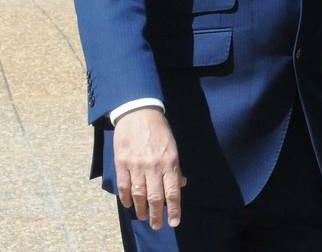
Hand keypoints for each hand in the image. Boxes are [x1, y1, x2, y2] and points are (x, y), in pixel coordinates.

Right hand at [112, 107, 185, 229]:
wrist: (139, 113)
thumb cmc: (160, 130)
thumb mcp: (173, 146)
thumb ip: (176, 168)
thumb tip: (182, 184)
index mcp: (169, 162)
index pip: (172, 191)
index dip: (174, 209)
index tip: (174, 222)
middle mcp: (153, 166)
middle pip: (155, 197)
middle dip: (157, 214)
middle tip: (157, 225)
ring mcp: (136, 165)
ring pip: (138, 194)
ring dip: (141, 209)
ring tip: (144, 217)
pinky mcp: (121, 163)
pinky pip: (124, 186)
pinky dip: (126, 198)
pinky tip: (129, 205)